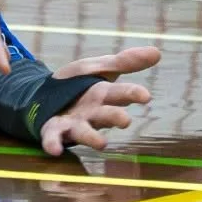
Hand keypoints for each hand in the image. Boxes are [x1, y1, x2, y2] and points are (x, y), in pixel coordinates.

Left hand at [38, 46, 160, 155]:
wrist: (44, 94)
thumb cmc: (78, 84)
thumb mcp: (99, 68)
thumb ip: (125, 62)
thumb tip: (158, 52)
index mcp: (104, 95)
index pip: (122, 93)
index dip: (132, 94)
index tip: (145, 96)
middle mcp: (92, 113)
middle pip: (106, 115)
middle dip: (114, 117)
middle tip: (125, 121)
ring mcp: (74, 123)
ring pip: (85, 131)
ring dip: (92, 137)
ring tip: (102, 143)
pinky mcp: (54, 130)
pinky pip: (53, 138)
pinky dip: (53, 143)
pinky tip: (54, 149)